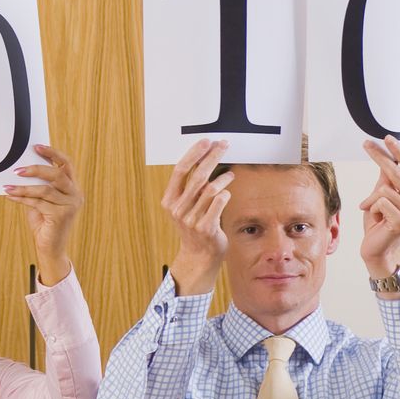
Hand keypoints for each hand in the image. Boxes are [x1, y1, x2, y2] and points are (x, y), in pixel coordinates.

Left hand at [4, 144, 82, 281]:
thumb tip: (20, 169)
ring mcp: (70, 205)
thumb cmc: (44, 222)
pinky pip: (38, 203)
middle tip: (17, 169)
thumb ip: (37, 186)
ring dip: (24, 187)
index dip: (53, 153)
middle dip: (36, 169)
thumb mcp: (41, 200)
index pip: (67, 164)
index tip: (37, 146)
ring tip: (8, 186)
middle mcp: (75, 194)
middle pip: (57, 174)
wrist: (50, 248)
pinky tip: (10, 196)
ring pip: (45, 190)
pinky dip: (22, 199)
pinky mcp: (61, 216)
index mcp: (72, 187)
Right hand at [161, 139, 231, 294]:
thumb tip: (205, 161)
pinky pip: (219, 202)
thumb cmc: (195, 226)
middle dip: (211, 157)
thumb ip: (190, 189)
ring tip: (230, 174)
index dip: (193, 154)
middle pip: (196, 176)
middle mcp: (178, 209)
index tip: (205, 142)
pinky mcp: (206, 227)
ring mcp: (191, 219)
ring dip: (223, 178)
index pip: (180, 171)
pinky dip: (225, 193)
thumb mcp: (185, 207)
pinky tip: (228, 191)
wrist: (198, 256)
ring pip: (210, 188)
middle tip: (223, 145)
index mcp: (169, 201)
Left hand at [358, 136, 399, 278]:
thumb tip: (387, 155)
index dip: (399, 151)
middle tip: (366, 143)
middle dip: (380, 156)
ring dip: (372, 198)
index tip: (386, 137)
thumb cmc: (380, 221)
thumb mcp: (384, 195)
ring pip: (385, 188)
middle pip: (398, 173)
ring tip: (373, 210)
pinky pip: (380, 201)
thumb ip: (388, 178)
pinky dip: (371, 207)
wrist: (378, 249)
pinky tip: (375, 218)